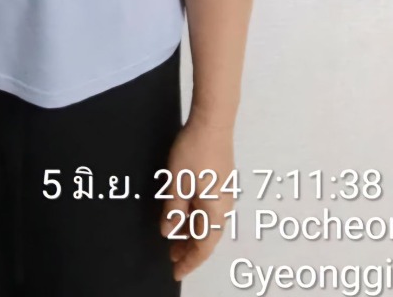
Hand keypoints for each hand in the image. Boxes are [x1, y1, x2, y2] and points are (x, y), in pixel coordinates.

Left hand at [159, 117, 235, 281]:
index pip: (203, 247)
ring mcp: (224, 193)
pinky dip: (195, 218)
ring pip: (207, 223)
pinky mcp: (221, 181)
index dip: (189, 261)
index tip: (176, 272)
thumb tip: (168, 232)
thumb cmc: (195, 151)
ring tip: (173, 238)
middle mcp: (224, 207)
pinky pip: (208, 209)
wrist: (213, 121)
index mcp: (215, 211)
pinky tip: (183, 214)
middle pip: (207, 237)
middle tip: (170, 257)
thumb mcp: (177, 181)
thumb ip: (173, 209)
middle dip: (189, 249)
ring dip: (191, 233)